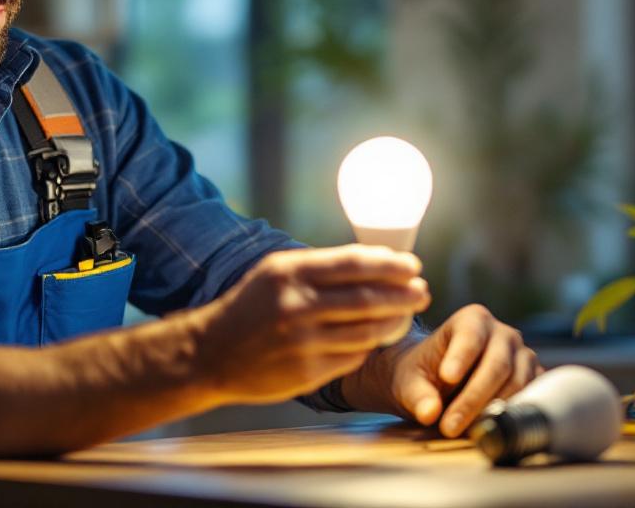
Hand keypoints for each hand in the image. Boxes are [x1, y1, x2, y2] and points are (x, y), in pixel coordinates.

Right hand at [194, 246, 430, 404]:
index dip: (391, 265)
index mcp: (290, 273)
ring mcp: (303, 342)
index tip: (413, 267)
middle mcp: (296, 306)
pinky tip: (373, 338)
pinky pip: (353, 358)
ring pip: (367, 332)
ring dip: (394, 323)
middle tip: (422, 292)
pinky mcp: (307, 373)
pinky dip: (367, 347)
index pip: (355, 264)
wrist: (211, 353)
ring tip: (405, 315)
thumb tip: (376, 261)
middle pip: (369, 299)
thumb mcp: (275, 273)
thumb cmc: (251, 306)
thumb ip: (320, 267)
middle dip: (404, 295)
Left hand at [343, 304, 541, 436]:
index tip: (447, 377)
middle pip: (497, 365)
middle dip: (473, 398)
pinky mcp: (532, 381)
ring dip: (491, 411)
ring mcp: (522, 357)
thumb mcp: (410, 383)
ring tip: (464, 432)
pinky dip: (511, 415)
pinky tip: (489, 429)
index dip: (461, 357)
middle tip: (450, 426)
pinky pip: (530, 398)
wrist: (437, 381)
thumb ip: (418, 396)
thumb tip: (429, 413)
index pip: (471, 336)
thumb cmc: (421, 374)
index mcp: (472, 320)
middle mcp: (503, 334)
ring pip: (516, 384)